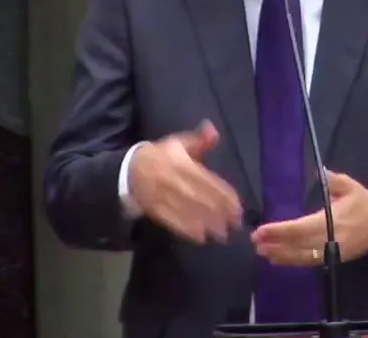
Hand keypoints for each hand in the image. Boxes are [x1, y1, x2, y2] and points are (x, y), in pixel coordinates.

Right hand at [128, 120, 242, 243]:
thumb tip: (214, 130)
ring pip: (190, 212)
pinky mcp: (157, 210)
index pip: (210, 182)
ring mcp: (166, 197)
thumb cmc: (160, 156)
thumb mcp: (178, 143)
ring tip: (222, 234)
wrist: (130, 169)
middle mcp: (177, 182)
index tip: (238, 209)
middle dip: (220, 214)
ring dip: (208, 224)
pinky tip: (201, 237)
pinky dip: (188, 230)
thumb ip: (199, 140)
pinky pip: (174, 222)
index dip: (226, 197)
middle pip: (203, 200)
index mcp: (184, 165)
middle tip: (235, 225)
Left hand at [250, 171, 367, 266]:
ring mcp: (332, 252)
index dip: (280, 230)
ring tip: (262, 251)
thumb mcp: (352, 187)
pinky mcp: (334, 259)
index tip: (262, 230)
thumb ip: (335, 180)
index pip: (301, 228)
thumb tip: (319, 172)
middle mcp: (330, 239)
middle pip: (298, 245)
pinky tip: (278, 259)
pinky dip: (292, 261)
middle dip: (276, 244)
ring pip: (302, 257)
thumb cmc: (365, 203)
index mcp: (333, 220)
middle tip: (255, 241)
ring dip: (281, 255)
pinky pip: (310, 262)